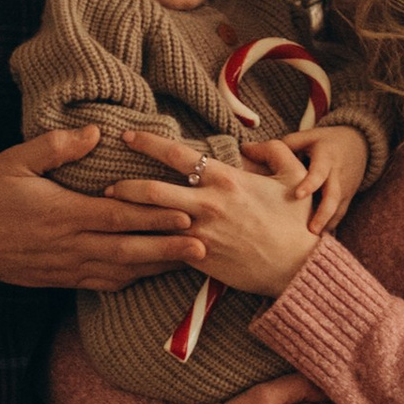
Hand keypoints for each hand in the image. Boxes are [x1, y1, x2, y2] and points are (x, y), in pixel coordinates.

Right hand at [0, 126, 205, 290]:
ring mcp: (65, 266)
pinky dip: (128, 279)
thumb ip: (56, 146)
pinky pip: (100, 283)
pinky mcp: (59, 280)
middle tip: (204, 248)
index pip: (118, 217)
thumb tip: (96, 132)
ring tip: (187, 264)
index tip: (186, 216)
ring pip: (119, 271)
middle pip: (128, 250)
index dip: (154, 218)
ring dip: (155, 267)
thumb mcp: (15, 161)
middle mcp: (69, 245)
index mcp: (62, 214)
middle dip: (168, 250)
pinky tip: (146, 274)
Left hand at [116, 129, 317, 297]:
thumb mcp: (295, 176)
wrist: (297, 267)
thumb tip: (252, 144)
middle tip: (105, 181)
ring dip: (128, 216)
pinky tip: (130, 242)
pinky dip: (147, 243)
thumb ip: (274, 151)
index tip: (128, 136)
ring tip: (110, 211)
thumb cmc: (296, 221)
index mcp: (226, 179)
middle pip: (151, 190)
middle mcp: (208, 205)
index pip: (177, 154)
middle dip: (123, 184)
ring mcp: (200, 233)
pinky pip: (165, 248)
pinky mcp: (199, 258)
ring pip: (152, 221)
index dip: (148, 142)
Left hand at [291, 124, 367, 234]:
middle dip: (323, 214)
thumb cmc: (324, 141)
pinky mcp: (348, 198)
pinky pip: (340, 214)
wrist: (359, 144)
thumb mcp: (307, 137)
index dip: (310, 183)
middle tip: (310, 230)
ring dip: (327, 225)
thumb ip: (285, 146)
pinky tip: (319, 240)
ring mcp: (345, 188)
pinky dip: (330, 226)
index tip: (298, 195)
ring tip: (313, 241)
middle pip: (333, 196)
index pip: (319, 171)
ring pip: (338, 209)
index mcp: (326, 157)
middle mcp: (337, 174)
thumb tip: (249, 150)